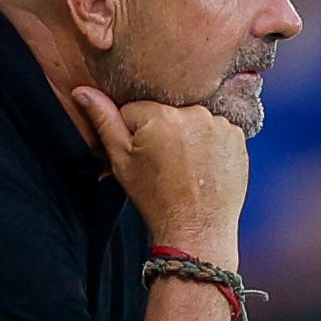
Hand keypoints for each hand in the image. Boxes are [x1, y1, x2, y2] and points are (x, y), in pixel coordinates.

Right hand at [74, 86, 247, 257]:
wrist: (197, 228)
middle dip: (163, 132)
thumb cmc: (156, 198)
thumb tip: (82, 91)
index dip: (135, 133)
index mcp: (161, 115)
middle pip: (167, 111)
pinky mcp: (237, 136)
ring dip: (188, 135)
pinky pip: (216, 129)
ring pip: (192, 119)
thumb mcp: (122, 161)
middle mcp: (194, 113)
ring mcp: (219, 124)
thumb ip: (103, 121)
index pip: (137, 109)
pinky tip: (204, 165)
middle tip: (166, 164)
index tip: (144, 156)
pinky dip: (210, 143)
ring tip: (186, 167)